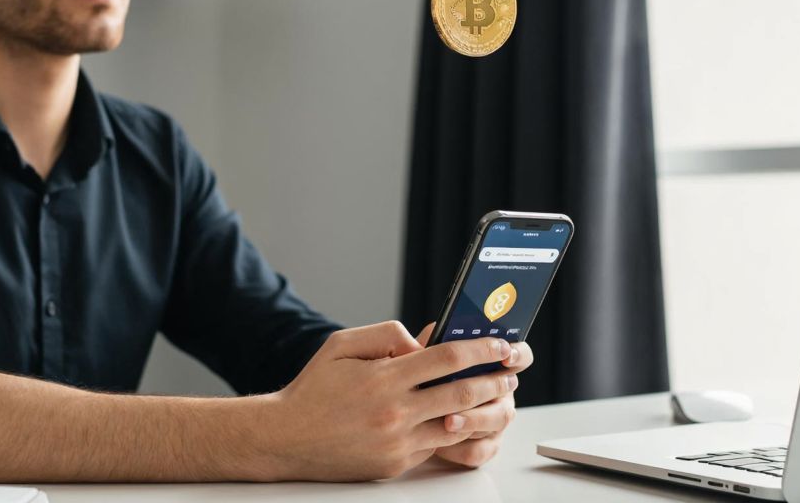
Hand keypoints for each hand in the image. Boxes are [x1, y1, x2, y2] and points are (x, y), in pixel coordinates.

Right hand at [261, 321, 521, 480]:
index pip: (447, 358)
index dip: (480, 349)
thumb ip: (386, 333)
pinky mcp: (396, 464)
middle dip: (494, 380)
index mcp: (384, 378)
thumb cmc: (315, 388)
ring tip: (498, 397)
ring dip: (483, 410)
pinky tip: (465, 419)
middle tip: (511, 372)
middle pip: (462, 393)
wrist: (287, 438)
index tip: (500, 344)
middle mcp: (395, 412)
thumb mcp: (342, 344)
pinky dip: (455, 432)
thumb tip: (423, 343)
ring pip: (456, 425)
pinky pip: (435, 446)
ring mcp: (397, 443)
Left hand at [413, 323, 532, 468]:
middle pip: (508, 391)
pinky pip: (479, 451)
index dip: (518, 354)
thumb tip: (436, 333)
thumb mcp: (424, 354)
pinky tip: (439, 443)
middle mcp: (501, 392)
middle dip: (488, 391)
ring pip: (496, 421)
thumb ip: (434, 340)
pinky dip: (460, 448)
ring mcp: (495, 420)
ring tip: (447, 420)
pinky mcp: (484, 446)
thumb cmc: (421, 378)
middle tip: (467, 391)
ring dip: (472, 421)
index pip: (521, 355)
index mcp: (493, 366)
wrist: (407, 413)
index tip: (505, 354)